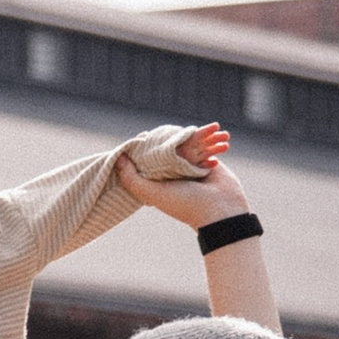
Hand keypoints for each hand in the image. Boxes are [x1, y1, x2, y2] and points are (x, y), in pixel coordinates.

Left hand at [116, 129, 243, 228]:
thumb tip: (119, 157)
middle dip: (169, 136)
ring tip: (198, 128)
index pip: (150, 158)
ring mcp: (194, 167)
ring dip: (198, 134)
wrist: (219, 210)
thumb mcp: (152, 193)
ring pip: (191, 143)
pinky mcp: (211, 164)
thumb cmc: (185, 204)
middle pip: (169, 147)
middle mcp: (177, 173)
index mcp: (162, 180)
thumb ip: (131, 179)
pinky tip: (218, 131)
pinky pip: (209, 145)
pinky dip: (214, 138)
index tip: (141, 136)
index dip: (146, 146)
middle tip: (166, 129)